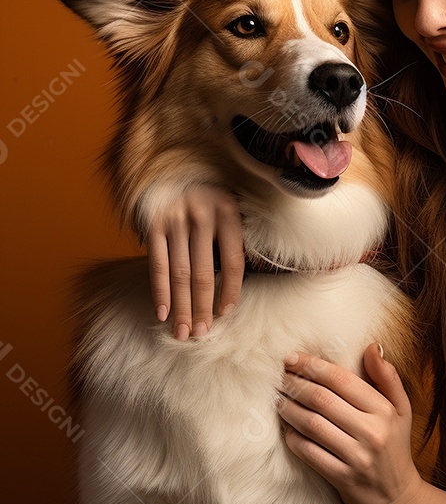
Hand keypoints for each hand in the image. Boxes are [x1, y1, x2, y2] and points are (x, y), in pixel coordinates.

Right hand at [145, 185, 244, 340]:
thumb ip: (233, 241)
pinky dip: (159, 291)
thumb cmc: (206, 200)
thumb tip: (234, 290)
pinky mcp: (152, 223)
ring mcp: (174, 219)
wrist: (171, 169)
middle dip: (202, 308)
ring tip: (182, 332)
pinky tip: (162, 313)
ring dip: (181, 307)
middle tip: (201, 334)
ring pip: (179, 274)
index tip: (224, 315)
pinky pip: (156, 265)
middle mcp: (202, 216)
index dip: (230, 292)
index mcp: (229, 213)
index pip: (233, 263)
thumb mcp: (228, 210)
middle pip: (203, 273)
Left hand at [277, 343, 425, 503]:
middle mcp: (372, 432)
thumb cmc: (396, 446)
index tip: (292, 357)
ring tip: (276, 398)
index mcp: (384, 410)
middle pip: (322, 399)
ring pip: (312, 424)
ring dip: (289, 409)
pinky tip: (285, 428)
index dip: (313, 366)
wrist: (398, 497)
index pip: (342, 380)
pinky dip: (293, 438)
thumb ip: (387, 377)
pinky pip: (309, 452)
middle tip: (278, 375)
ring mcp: (357, 457)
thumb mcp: (401, 410)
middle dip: (295, 384)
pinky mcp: (343, 478)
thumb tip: (372, 346)